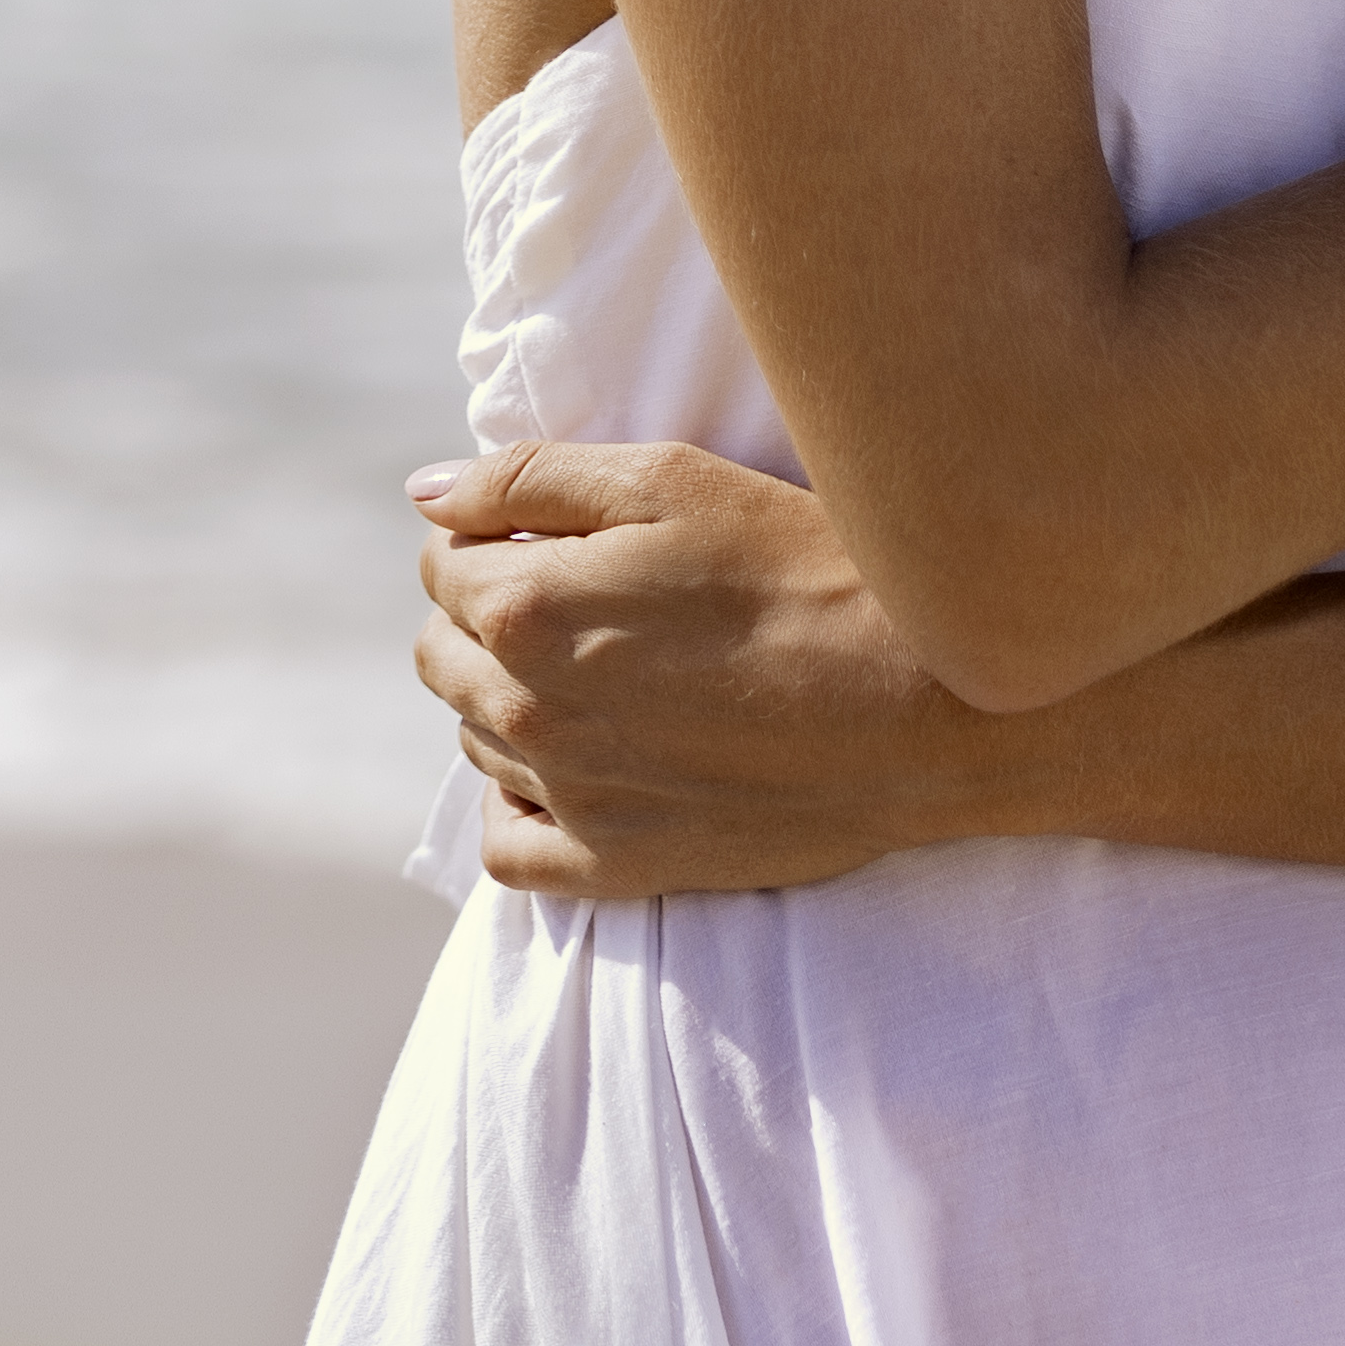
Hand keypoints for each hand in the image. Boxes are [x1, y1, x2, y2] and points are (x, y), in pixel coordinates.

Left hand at [410, 442, 988, 895]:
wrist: (920, 699)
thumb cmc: (801, 566)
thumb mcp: (668, 479)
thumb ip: (526, 480)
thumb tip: (424, 495)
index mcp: (525, 608)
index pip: (442, 565)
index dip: (491, 540)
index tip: (553, 539)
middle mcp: (527, 709)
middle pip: (443, 655)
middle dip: (487, 616)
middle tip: (579, 601)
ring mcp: (570, 796)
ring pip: (475, 740)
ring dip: (506, 700)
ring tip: (596, 674)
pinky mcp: (618, 865)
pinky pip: (509, 852)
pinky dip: (517, 806)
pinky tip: (563, 771)